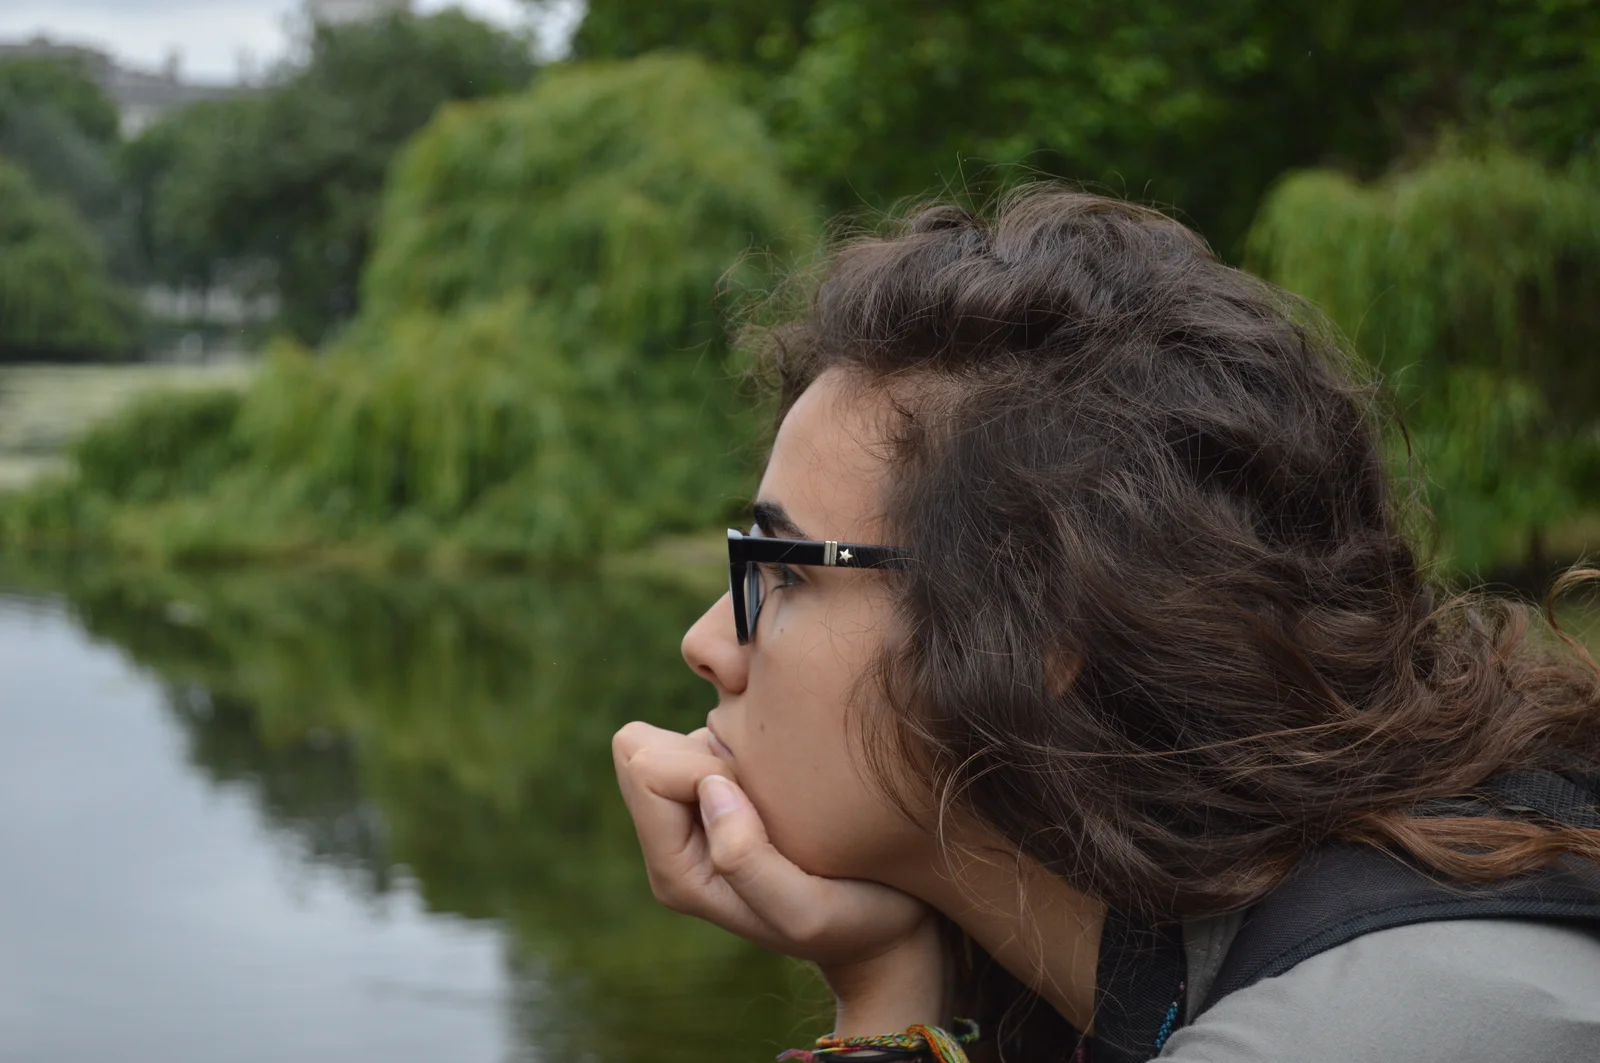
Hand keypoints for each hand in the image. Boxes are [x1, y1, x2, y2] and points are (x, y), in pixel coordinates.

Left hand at [612, 721, 945, 1028]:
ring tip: (787, 783)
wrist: (884, 929)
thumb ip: (746, 860)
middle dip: (706, 749)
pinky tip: (791, 770)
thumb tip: (710, 787)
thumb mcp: (805, 912)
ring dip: (730, 743)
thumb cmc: (853, 922)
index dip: (705, 767)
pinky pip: (709, 734)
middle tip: (770, 786)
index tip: (762, 796)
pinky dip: (747, 737)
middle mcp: (675, 839)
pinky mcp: (726, 789)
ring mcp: (696, 813)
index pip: (646, 772)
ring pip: (676, 738)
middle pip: (643, 749)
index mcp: (675, 869)